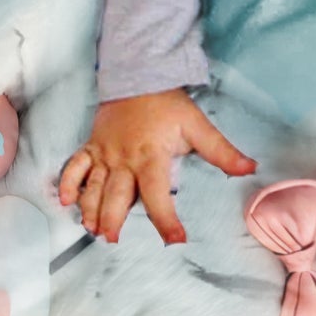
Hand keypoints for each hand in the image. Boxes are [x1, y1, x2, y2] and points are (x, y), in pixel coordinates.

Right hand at [57, 90, 255, 244]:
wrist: (138, 76)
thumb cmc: (168, 104)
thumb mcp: (198, 125)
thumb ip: (222, 151)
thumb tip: (249, 168)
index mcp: (151, 156)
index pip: (157, 194)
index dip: (166, 219)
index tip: (176, 239)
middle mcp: (124, 158)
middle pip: (116, 194)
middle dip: (113, 218)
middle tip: (113, 239)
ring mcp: (104, 153)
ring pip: (93, 185)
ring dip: (91, 208)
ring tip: (93, 230)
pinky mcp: (92, 146)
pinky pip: (75, 166)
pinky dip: (68, 183)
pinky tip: (66, 202)